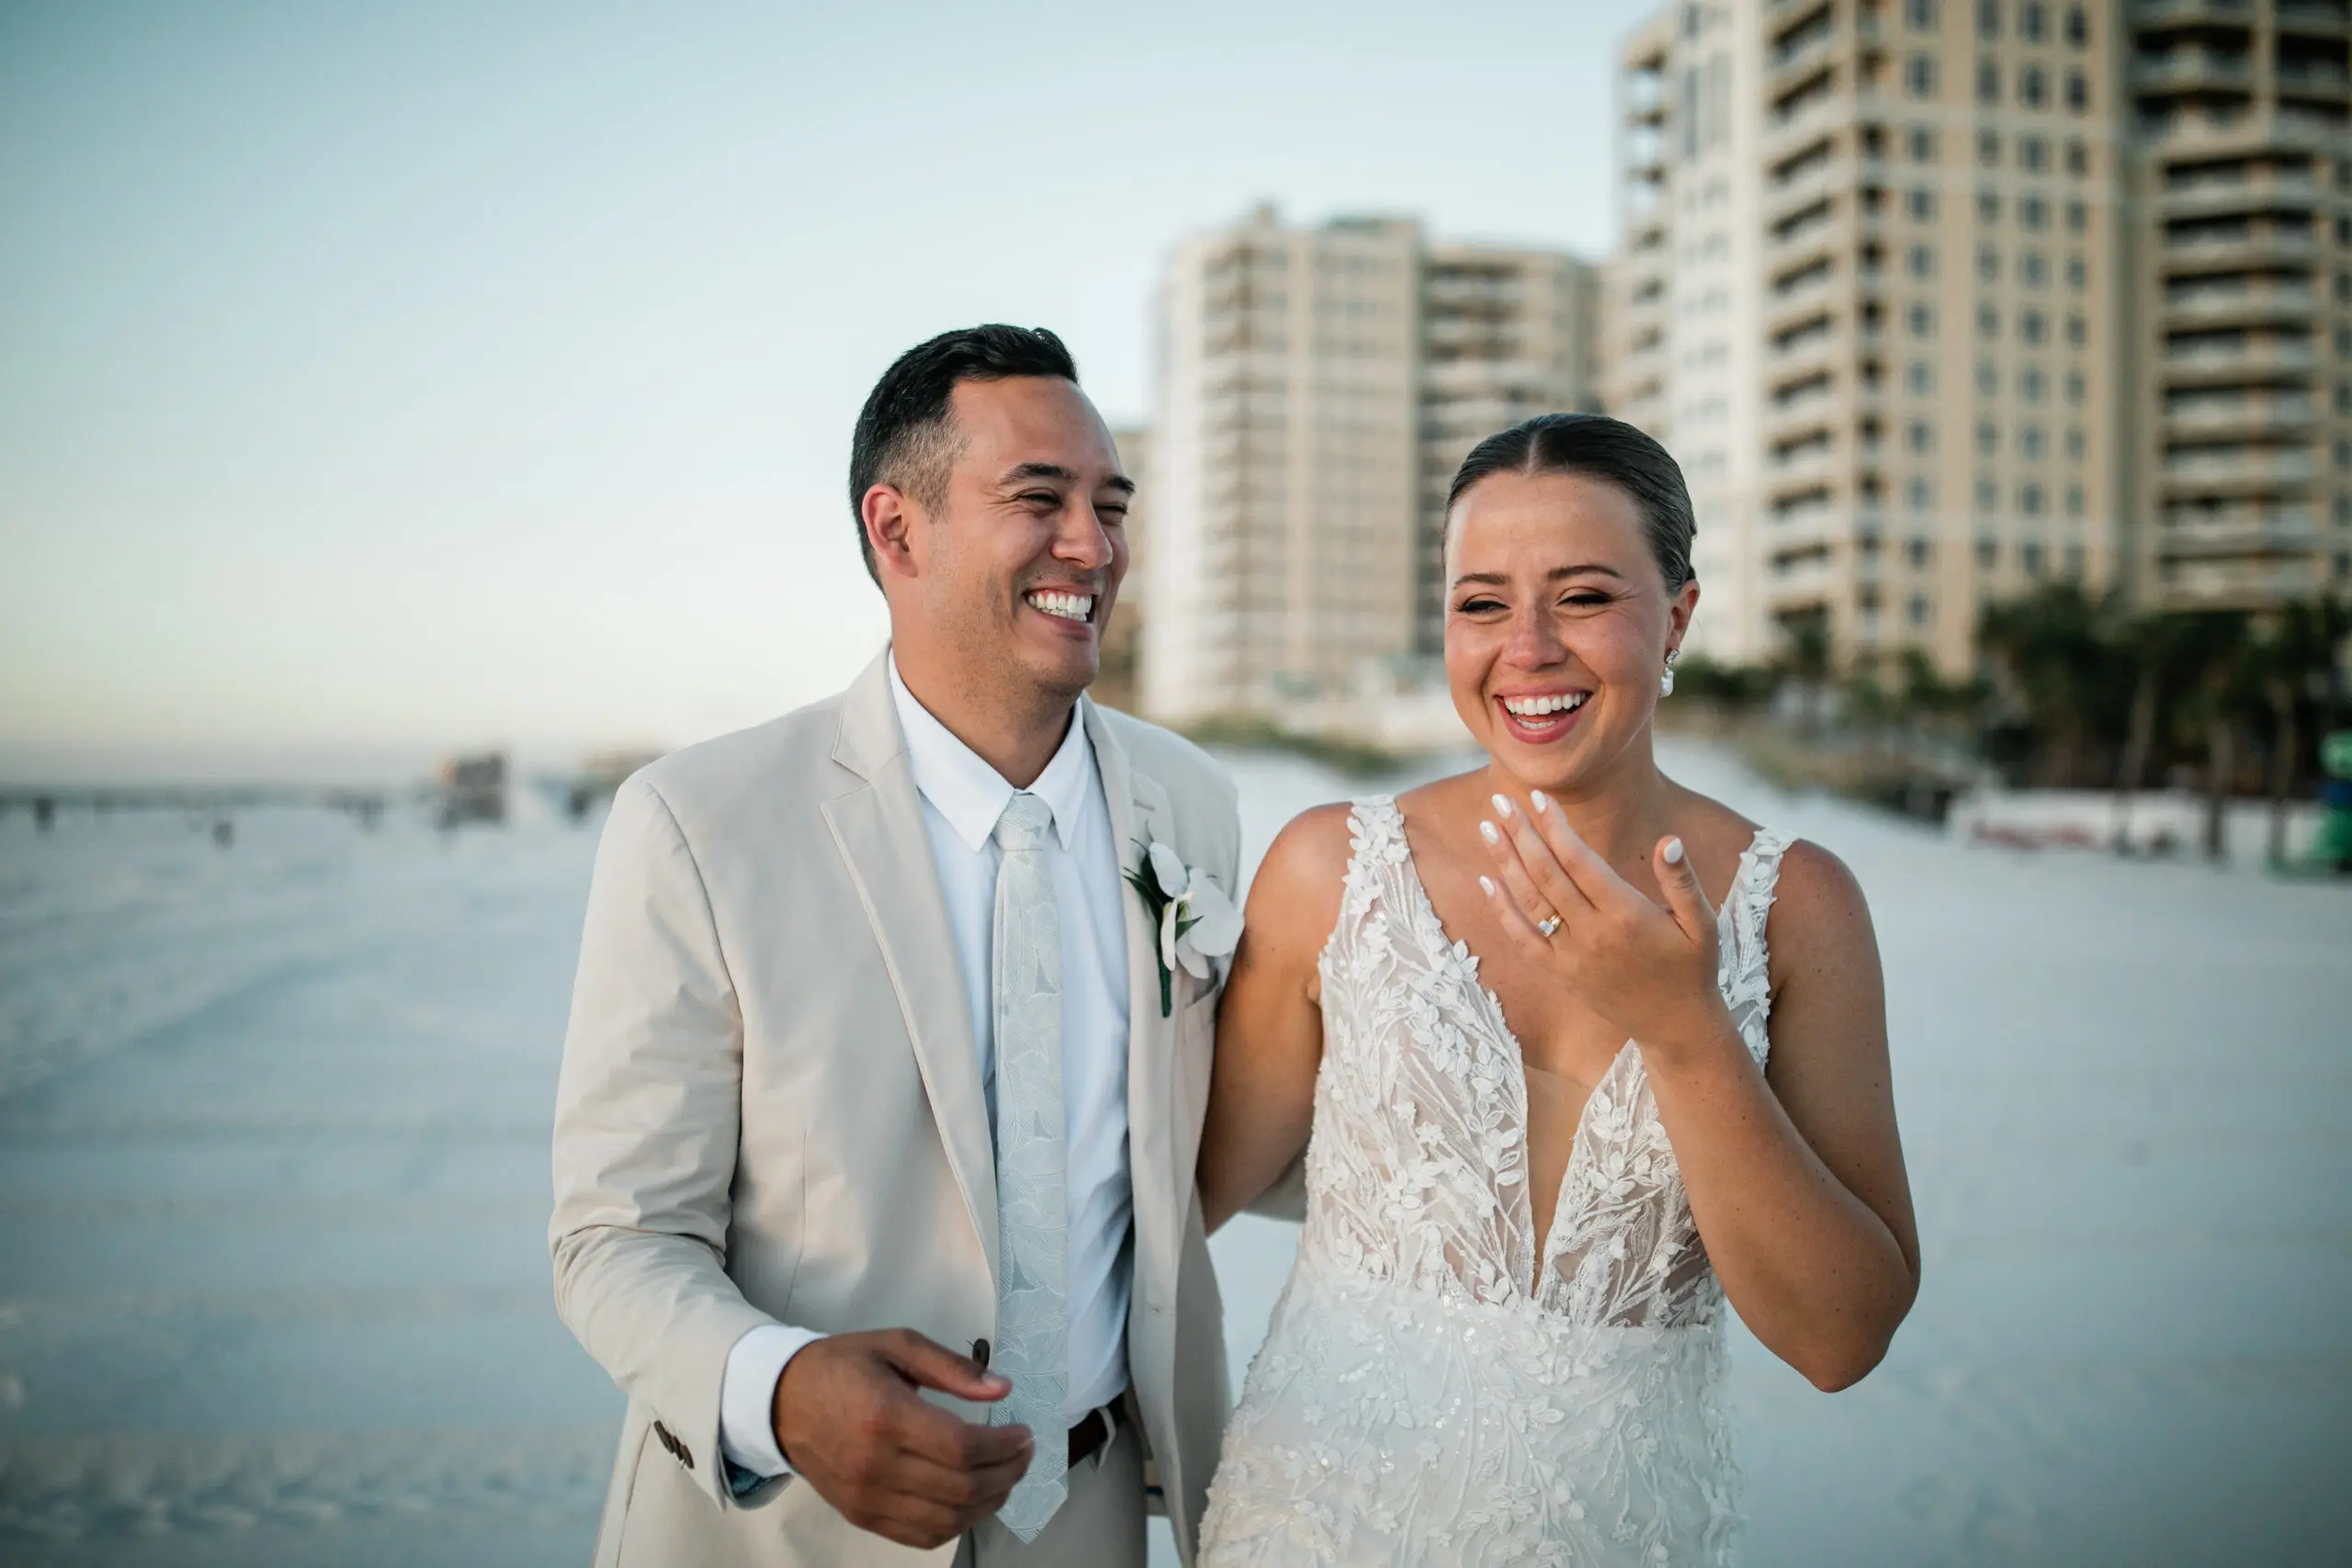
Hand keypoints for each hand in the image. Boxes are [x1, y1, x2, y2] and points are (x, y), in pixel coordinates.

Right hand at [771, 1328, 1032, 1548]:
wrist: (780, 1401)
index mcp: (885, 1416)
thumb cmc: (840, 1366)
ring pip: (946, 1520)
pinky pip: (920, 1535)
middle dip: (1007, 1473)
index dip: (1004, 1446)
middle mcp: (875, 1465)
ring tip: (1005, 1477)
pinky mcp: (861, 1516)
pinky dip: (956, 1524)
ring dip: (988, 1503)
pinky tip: (972, 1501)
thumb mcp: (896, 1345)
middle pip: (961, 1488)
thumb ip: (952, 1367)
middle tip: (1023, 1453)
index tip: (1023, 1433)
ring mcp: (866, 1498)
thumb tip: (1002, 1388)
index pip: (961, 1448)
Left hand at [1476, 791, 1733, 1057]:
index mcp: (1627, 913)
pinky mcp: (1560, 974)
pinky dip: (1502, 910)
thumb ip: (1682, 881)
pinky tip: (1487, 881)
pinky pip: (1523, 939)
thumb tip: (1669, 841)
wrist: (1676, 1027)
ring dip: (1506, 863)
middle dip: (1522, 834)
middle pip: (1547, 875)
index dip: (1556, 827)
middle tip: (1500, 800)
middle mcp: (1593, 933)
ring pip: (1530, 902)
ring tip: (1488, 827)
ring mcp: (1572, 956)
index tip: (1538, 797)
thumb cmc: (1693, 968)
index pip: (1580, 860)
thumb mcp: (1703, 923)